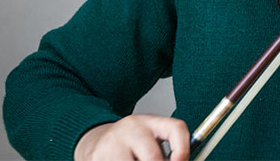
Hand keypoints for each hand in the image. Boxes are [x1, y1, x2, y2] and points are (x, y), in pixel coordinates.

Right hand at [74, 114, 189, 160]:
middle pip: (152, 157)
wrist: (97, 141)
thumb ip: (166, 152)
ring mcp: (112, 144)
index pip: (175, 128)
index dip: (183, 148)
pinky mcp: (96, 157)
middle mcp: (131, 129)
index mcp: (150, 122)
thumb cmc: (131, 145)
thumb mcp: (150, 141)